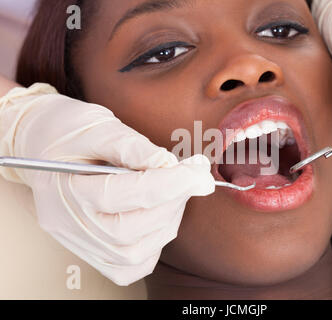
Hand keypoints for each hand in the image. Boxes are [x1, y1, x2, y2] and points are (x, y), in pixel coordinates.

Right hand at [0, 83, 214, 284]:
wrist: (41, 147)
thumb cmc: (68, 132)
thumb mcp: (98, 125)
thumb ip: (134, 147)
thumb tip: (171, 165)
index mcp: (65, 188)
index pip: (125, 195)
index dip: (171, 183)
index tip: (199, 170)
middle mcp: (69, 225)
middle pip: (131, 230)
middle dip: (172, 202)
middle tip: (192, 176)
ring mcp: (79, 243)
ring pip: (135, 253)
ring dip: (167, 222)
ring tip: (175, 191)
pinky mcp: (92, 251)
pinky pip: (130, 267)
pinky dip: (154, 245)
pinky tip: (159, 216)